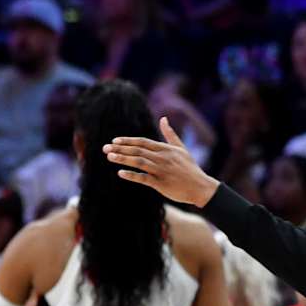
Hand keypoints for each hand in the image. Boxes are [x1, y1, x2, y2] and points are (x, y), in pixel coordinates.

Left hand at [103, 118, 219, 207]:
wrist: (200, 187)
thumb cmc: (189, 168)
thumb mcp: (181, 148)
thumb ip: (170, 134)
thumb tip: (163, 118)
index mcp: (166, 149)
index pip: (143, 142)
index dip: (128, 141)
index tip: (114, 141)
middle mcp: (162, 158)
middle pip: (138, 150)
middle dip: (120, 148)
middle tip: (105, 148)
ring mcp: (162, 170)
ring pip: (139, 162)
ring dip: (123, 159)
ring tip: (109, 157)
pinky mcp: (161, 183)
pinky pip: (144, 178)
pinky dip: (132, 175)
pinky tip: (120, 173)